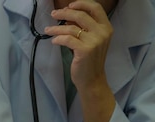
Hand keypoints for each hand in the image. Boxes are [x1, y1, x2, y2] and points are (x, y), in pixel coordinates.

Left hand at [44, 0, 116, 121]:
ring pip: (71, 27)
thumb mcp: (91, 40)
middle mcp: (103, 32)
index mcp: (106, 27)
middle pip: (81, 15)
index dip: (81, 4)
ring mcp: (94, 41)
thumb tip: (68, 15)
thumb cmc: (89, 60)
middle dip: (64, 12)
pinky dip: (58, 38)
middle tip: (53, 14)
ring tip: (48, 30)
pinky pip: (67, 39)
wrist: (92, 80)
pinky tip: (53, 41)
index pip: (95, 8)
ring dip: (57, 27)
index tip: (69, 5)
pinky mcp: (84, 50)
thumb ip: (84, 27)